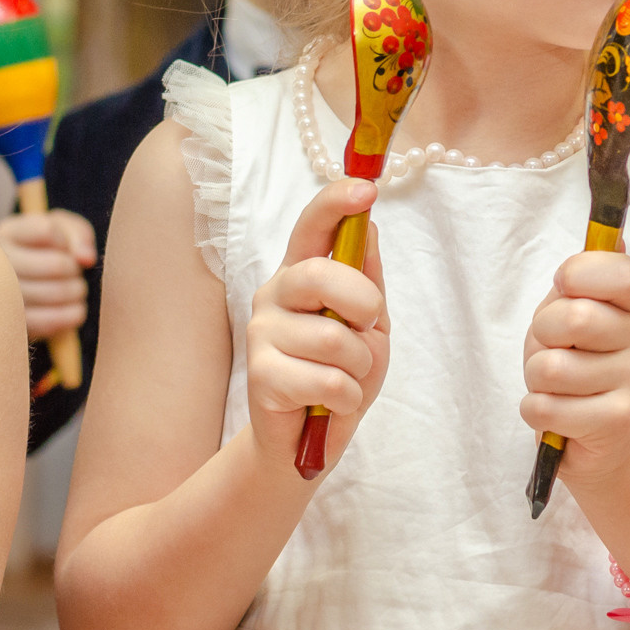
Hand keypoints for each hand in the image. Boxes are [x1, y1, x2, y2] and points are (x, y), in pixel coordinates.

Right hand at [0, 209, 96, 338]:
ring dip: (76, 291)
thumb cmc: (47, 250)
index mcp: (7, 234)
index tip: (64, 248)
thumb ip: (78, 234)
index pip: (47, 231)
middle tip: (73, 273)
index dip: (67, 241)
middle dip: (75, 270)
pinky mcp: (12, 325)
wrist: (28, 283)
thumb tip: (86, 259)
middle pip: (57, 265)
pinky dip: (73, 314)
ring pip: (57, 293)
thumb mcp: (62, 230)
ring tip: (72, 289)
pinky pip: (52, 321)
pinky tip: (72, 308)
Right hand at [245, 180, 389, 473]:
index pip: (312, 226)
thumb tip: (367, 225)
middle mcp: (275, 294)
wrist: (313, 440)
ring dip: (360, 366)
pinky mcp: (259, 375)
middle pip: (321, 275)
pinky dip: (348, 397)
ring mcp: (262, 333)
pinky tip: (333, 403)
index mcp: (303, 274)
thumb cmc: (344, 373)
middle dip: (364, 304)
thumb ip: (368, 279)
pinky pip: (328, 380)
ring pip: (333, 338)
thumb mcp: (370, 325)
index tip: (366, 189)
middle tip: (368, 329)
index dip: (335, 203)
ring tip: (348, 378)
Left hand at [521, 250, 629, 486]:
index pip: (619, 271)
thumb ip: (584, 280)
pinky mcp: (618, 421)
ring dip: (535, 379)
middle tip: (554, 349)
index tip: (564, 289)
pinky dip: (534, 411)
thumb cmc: (578, 365)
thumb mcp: (575, 313)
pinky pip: (545, 408)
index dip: (578, 276)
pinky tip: (556, 414)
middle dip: (542, 337)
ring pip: (551, 368)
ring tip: (555, 386)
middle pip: (573, 318)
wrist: (599, 440)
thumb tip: (614, 235)